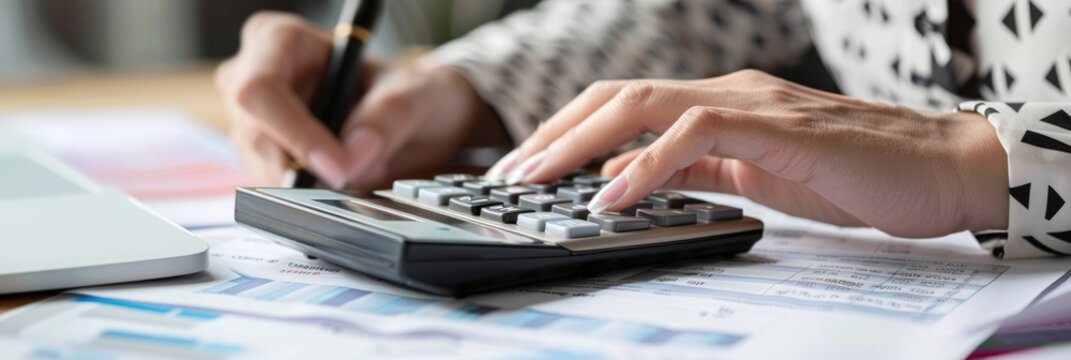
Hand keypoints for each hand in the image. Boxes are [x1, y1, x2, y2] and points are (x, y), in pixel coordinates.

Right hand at [217, 12, 497, 188]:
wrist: (416, 120)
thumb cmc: (407, 93)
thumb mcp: (413, 95)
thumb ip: (387, 119)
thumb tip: (352, 157)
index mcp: (281, 40)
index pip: (261, 90)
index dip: (295, 134)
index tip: (338, 167)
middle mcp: (253, 77)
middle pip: (256, 136)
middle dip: (308, 168)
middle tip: (358, 174)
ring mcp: (252, 121)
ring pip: (265, 169)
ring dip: (314, 183)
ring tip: (359, 165)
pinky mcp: (261, 158)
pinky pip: (276, 187)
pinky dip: (313, 193)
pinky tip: (341, 175)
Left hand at [491, 70, 1008, 236]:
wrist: (938, 172)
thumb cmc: (852, 176)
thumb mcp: (753, 177)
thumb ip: (696, 172)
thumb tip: (630, 185)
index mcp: (717, 102)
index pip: (622, 105)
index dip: (567, 132)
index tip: (525, 168)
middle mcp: (725, 91)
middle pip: (616, 96)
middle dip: (555, 134)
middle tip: (509, 175)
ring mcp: (751, 103)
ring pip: (642, 104)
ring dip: (580, 143)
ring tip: (538, 181)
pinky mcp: (777, 127)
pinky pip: (694, 135)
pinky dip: (644, 167)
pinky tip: (611, 199)